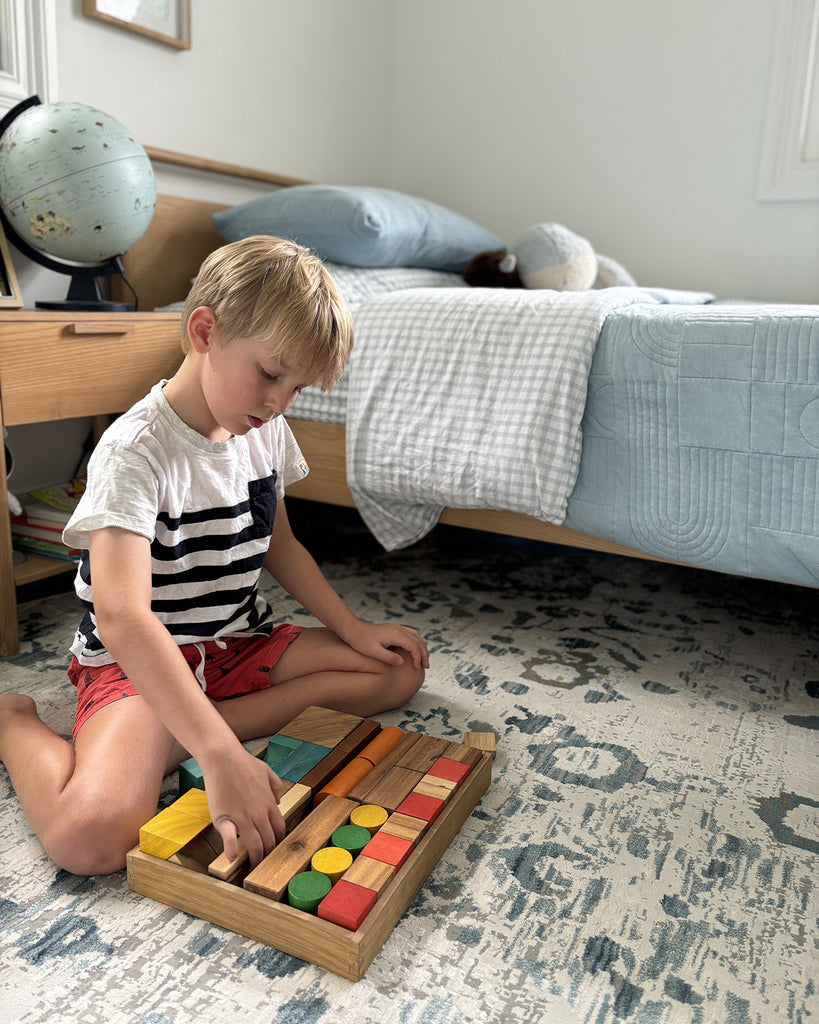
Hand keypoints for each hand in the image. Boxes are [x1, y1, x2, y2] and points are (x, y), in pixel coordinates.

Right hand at [200, 746, 285, 867]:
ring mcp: (243, 816)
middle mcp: (259, 812)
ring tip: (252, 868)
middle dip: (268, 855)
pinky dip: (232, 850)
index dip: (278, 842)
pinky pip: (229, 838)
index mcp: (269, 803)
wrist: (223, 757)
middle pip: (269, 840)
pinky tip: (232, 858)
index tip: (274, 849)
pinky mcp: (224, 817)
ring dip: (255, 858)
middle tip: (264, 864)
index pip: (279, 829)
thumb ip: (275, 786)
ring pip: (255, 844)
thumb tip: (278, 802)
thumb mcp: (267, 771)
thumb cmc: (243, 763)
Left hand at [346, 620, 429, 669]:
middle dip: (423, 654)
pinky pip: (411, 634)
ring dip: (422, 647)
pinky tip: (415, 650)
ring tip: (424, 659)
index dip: (417, 658)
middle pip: (418, 641)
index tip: (417, 668)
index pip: (413, 646)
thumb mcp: (373, 652)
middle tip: (426, 666)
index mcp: (395, 634)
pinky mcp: (394, 628)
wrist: (353, 629)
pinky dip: (417, 642)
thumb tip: (402, 662)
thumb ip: (388, 657)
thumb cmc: (361, 641)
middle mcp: (398, 629)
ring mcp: (397, 627)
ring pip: (416, 636)